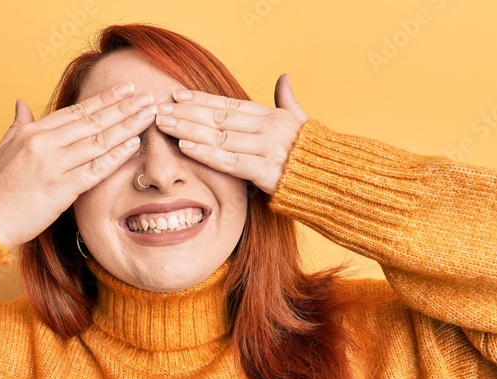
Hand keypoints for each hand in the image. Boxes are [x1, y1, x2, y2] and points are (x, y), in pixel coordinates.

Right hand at [0, 82, 157, 250]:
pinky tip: (133, 145)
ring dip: (127, 127)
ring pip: (97, 142)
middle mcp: (44, 144)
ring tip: (148, 115)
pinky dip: (115, 156)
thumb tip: (22, 102)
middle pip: (92, 121)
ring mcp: (52, 166)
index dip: (104, 99)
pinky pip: (94, 170)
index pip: (76, 111)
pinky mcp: (60, 190)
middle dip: (123, 108)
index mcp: (32, 132)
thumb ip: (18, 124)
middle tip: (147, 97)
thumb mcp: (3, 148)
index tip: (126, 89)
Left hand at [153, 73, 308, 195]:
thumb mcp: (302, 122)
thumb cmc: (315, 155)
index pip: (229, 105)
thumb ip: (288, 100)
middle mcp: (268, 129)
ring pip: (220, 137)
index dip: (201, 99)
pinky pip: (230, 161)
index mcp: (272, 116)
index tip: (178, 95)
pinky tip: (185, 146)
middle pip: (219, 118)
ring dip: (189, 129)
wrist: (336, 181)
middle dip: (187, 112)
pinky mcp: (266, 172)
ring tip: (165, 124)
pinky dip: (206, 153)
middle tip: (160, 109)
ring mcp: (267, 149)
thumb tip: (283, 78)